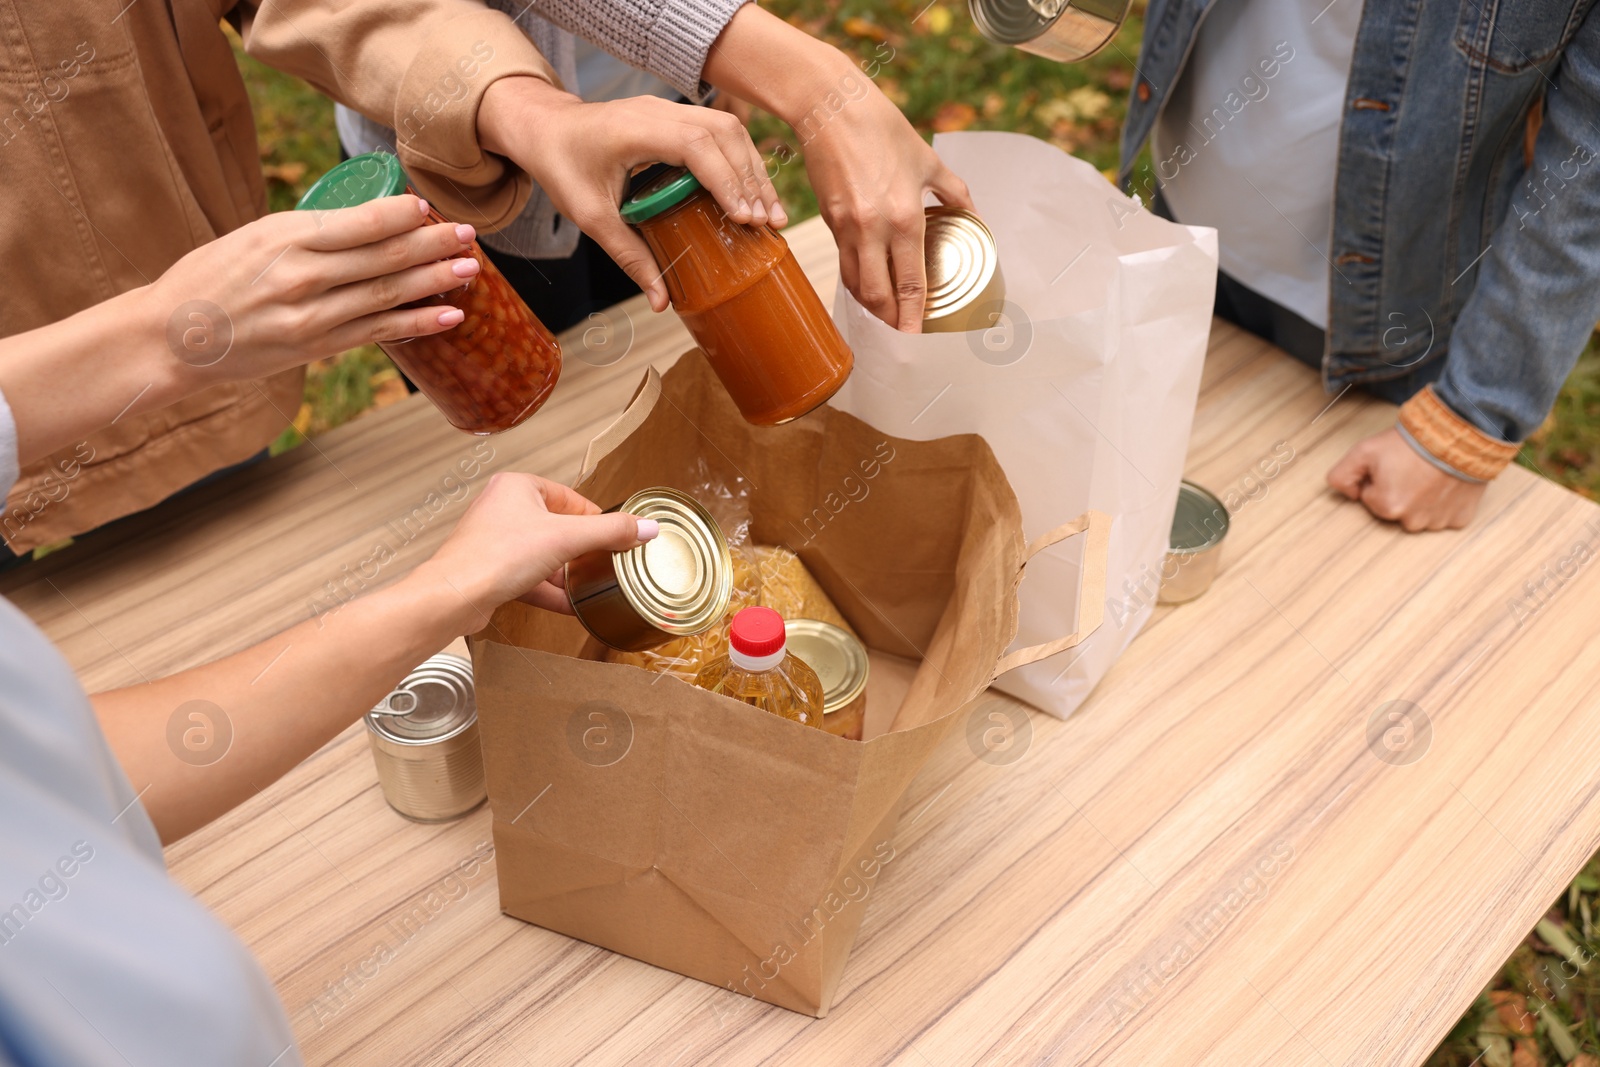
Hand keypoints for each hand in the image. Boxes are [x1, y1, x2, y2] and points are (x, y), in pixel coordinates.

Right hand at [1, 196, 479, 465]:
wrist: (172, 336)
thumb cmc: (213, 277)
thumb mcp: (255, 237)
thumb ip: (310, 232)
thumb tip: (372, 219)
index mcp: (287, 237)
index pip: (361, 222)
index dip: (402, 216)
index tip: (430, 207)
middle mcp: (303, 276)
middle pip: (384, 257)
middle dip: (433, 245)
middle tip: (470, 234)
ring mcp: (312, 315)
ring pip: (387, 295)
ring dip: (435, 282)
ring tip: (470, 270)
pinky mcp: (316, 347)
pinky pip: (377, 332)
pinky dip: (417, 323)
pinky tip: (448, 316)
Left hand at [416, 472, 659, 616]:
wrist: (455, 596)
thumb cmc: (496, 555)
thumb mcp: (566, 539)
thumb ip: (610, 533)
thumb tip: (647, 527)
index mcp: (518, 487)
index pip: (570, 498)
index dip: (596, 519)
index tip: (617, 537)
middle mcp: (504, 509)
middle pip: (558, 527)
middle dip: (582, 550)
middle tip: (607, 563)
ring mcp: (496, 542)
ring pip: (544, 556)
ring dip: (568, 574)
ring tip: (593, 587)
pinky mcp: (493, 571)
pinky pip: (530, 578)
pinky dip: (552, 592)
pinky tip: (573, 608)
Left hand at [478, 78, 784, 311]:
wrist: (544, 126)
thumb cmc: (561, 164)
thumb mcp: (590, 216)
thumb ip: (628, 255)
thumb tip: (661, 301)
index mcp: (636, 129)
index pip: (695, 145)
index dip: (726, 178)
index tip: (743, 216)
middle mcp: (658, 110)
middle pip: (723, 132)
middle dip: (751, 178)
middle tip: (767, 223)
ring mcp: (669, 108)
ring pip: (728, 128)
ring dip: (752, 170)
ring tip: (769, 214)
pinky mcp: (675, 116)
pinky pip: (718, 131)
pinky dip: (739, 161)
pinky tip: (751, 194)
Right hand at [704, 5, 972, 330]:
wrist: (831, 108)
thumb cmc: (882, 129)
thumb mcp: (928, 161)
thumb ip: (955, 195)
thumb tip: (975, 216)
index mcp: (904, 216)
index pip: (911, 281)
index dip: (914, 314)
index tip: (917, 337)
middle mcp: (873, 229)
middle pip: (880, 294)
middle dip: (891, 321)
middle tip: (902, 335)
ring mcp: (847, 227)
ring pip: (856, 284)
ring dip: (871, 306)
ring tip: (885, 317)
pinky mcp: (828, 220)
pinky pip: (843, 263)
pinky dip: (854, 281)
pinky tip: (865, 287)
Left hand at [1327, 428, 1488, 530]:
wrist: (1459, 434)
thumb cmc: (1412, 442)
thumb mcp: (1364, 451)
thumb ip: (1342, 475)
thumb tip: (1348, 495)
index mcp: (1387, 507)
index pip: (1371, 498)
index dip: (1378, 479)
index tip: (1392, 465)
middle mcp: (1413, 521)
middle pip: (1395, 509)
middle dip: (1398, 491)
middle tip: (1411, 468)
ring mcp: (1438, 521)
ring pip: (1420, 514)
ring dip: (1422, 499)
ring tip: (1429, 474)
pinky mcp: (1460, 518)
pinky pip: (1446, 516)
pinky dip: (1444, 503)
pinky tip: (1445, 484)